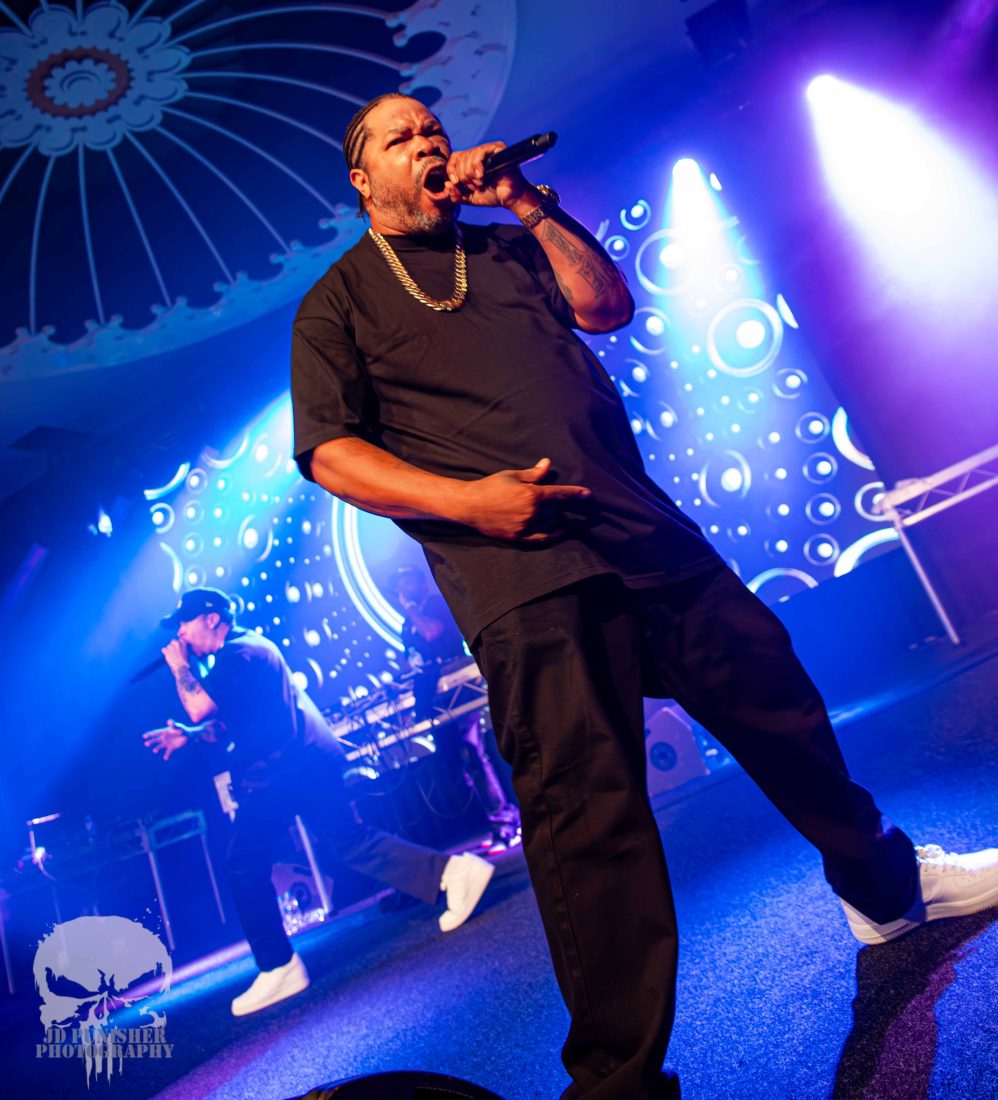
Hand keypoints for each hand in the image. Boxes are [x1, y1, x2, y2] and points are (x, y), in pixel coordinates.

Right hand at [143, 720, 189, 760]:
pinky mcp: (171, 747)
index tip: (144, 736)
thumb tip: (169, 721)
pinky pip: (168, 752)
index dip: (150, 734)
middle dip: (151, 742)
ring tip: (154, 751)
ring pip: (160, 746)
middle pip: (156, 740)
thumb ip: (173, 725)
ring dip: (157, 748)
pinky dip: (166, 755)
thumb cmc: (182, 729)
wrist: (188, 736)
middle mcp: (164, 738)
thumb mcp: (178, 727)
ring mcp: (167, 743)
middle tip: (146, 744)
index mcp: (164, 732)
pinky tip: (165, 758)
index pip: (156, 733)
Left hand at [161, 638, 189, 673]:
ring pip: (168, 646)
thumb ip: (183, 648)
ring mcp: (172, 647)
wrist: (181, 666)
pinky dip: (164, 652)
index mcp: (183, 644)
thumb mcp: (186, 653)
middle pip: (173, 641)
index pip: (179, 640)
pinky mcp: (167, 651)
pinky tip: (166, 655)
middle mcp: (177, 644)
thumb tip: (180, 648)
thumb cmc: (185, 661)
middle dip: (173, 645)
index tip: (178, 647)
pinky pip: (163, 649)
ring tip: (171, 655)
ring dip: (169, 649)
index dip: (178, 644)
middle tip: (173, 651)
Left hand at [444, 142, 528, 208]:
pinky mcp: (497, 148)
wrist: (509, 199)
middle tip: (474, 186)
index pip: (454, 158)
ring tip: (480, 183)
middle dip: (463, 175)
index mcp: (471, 162)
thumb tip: (446, 184)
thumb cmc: (493, 196)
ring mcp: (488, 150)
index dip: (451, 170)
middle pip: (459, 157)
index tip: (455, 182)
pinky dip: (477, 166)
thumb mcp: (469, 198)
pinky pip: (480, 152)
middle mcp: (479, 154)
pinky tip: (482, 176)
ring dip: (470, 174)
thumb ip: (456, 194)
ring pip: (468, 155)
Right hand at [460, 458, 591, 540]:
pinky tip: (561, 531)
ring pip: (551, 522)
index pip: (560, 494)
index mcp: (532, 495)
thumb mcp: (512, 476)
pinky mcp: (519, 537)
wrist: (470, 505)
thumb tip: (547, 464)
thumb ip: (533, 474)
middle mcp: (532, 512)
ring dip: (556, 516)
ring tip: (555, 511)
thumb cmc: (490, 487)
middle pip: (556, 509)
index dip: (575, 493)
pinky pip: (542, 538)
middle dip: (559, 503)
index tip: (587, 494)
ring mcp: (526, 527)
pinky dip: (554, 534)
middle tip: (557, 498)